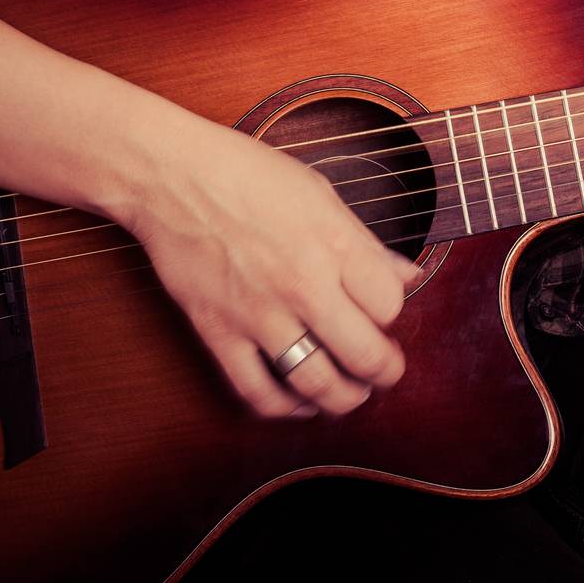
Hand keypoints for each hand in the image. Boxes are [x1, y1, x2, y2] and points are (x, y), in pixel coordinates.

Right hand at [127, 117, 420, 419]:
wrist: (175, 177)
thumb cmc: (248, 174)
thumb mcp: (321, 194)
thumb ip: (365, 244)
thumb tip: (408, 275)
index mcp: (333, 242)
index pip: (390, 304)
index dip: (394, 313)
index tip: (385, 311)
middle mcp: (302, 283)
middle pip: (364, 354)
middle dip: (385, 371)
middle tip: (386, 370)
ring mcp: (260, 314)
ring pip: (317, 383)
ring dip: (344, 398)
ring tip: (352, 392)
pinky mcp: (220, 334)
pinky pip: (258, 392)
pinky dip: (286, 408)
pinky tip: (300, 402)